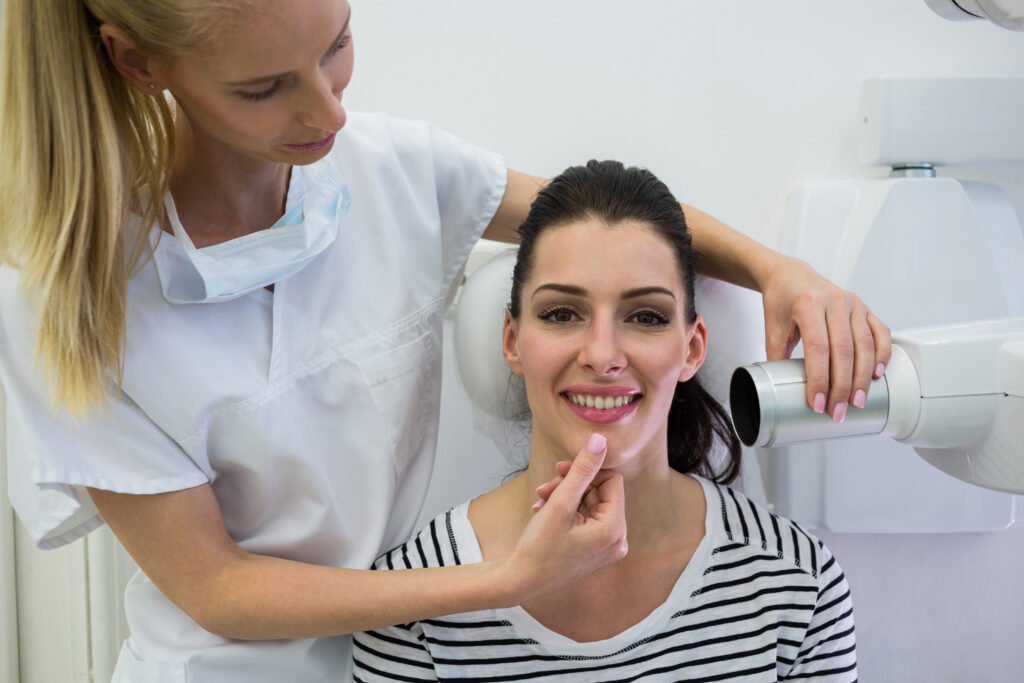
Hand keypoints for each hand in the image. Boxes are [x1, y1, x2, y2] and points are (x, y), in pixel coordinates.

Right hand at [505, 433, 626, 600]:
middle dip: (571, 486)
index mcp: (615, 529)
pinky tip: (542, 512)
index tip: (561, 469)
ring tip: (540, 500)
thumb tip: (601, 440)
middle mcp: (617, 540)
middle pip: (600, 493)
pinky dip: (565, 512)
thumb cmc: (539, 546)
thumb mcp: (560, 503)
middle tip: (545, 487)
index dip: (587, 471)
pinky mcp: (594, 551)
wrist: (520, 581)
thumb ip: (582, 469)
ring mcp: (606, 548)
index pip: (612, 481)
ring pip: (590, 504)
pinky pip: (586, 519)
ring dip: (564, 497)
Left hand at [760, 255, 891, 420]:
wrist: (791, 276)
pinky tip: (876, 374)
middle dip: (842, 386)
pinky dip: (881, 354)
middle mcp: (834, 301)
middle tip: (839, 411)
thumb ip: (776, 357)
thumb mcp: (772, 328)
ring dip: (862, 377)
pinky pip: (880, 332)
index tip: (818, 403)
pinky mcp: (865, 307)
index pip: (817, 348)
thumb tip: (781, 390)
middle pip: (843, 350)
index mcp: (808, 305)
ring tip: (857, 401)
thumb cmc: (781, 302)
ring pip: (864, 345)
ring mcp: (853, 304)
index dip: (819, 379)